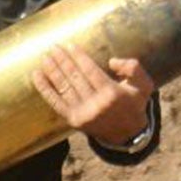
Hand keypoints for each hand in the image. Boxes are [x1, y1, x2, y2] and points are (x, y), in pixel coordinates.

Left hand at [32, 43, 154, 146]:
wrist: (128, 135)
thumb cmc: (134, 105)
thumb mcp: (144, 85)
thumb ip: (134, 68)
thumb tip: (112, 62)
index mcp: (111, 93)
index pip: (90, 70)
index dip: (78, 57)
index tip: (70, 45)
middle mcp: (95, 103)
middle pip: (74, 77)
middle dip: (62, 60)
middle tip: (53, 47)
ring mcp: (83, 113)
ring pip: (64, 87)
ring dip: (52, 70)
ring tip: (45, 57)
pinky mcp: (73, 120)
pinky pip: (56, 102)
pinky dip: (45, 88)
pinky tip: (37, 76)